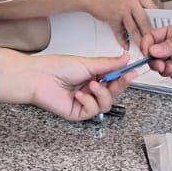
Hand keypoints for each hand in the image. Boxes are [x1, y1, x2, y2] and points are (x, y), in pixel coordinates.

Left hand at [1, 51, 133, 120]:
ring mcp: (84, 102)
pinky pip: (93, 111)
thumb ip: (108, 64)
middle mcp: (90, 90)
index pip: (114, 79)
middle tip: (123, 77)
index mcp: (93, 76)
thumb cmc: (56, 68)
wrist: (38, 77)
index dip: (125, 76)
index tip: (133, 71)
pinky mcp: (77, 113)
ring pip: (106, 104)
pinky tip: (79, 94)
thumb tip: (125, 58)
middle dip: (119, 85)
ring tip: (92, 85)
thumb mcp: (86, 63)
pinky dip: (88, 102)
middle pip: (113, 93)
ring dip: (102, 94)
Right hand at [78, 0, 154, 49]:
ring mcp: (122, 10)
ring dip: (138, 40)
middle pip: (144, 21)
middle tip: (152, 41)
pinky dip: (123, 41)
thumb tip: (143, 8)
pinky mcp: (113, 19)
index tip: (157, 25)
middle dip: (149, 34)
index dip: (155, 18)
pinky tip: (126, 45)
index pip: (151, 7)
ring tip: (142, 47)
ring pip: (134, 29)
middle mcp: (131, 1)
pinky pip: (120, 33)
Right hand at [140, 21, 171, 82]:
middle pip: (155, 54)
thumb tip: (153, 49)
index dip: (147, 44)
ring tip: (167, 66)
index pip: (153, 38)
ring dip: (162, 67)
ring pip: (162, 66)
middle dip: (153, 59)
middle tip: (157, 61)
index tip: (146, 51)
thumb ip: (170, 45)